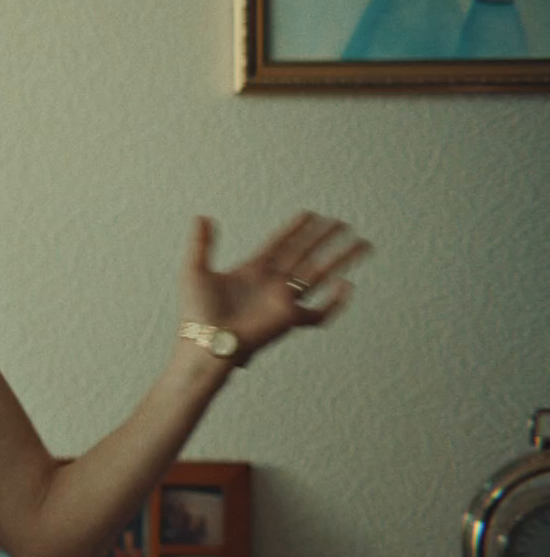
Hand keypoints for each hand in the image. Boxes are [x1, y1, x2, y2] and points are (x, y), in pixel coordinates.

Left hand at [184, 212, 370, 364]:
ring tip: (360, 243)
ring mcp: (283, 300)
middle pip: (305, 254)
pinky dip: (336, 302)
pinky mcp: (289, 319)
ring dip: (340, 258)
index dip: (295, 229)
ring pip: (319, 274)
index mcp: (252, 270)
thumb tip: (202, 216)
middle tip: (342, 223)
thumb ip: (201, 243)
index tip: (310, 215)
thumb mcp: (195, 271)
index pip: (279, 244)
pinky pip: (320, 312)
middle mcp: (272, 283)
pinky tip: (347, 285)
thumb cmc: (197, 313)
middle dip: (324, 238)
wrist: (205, 342)